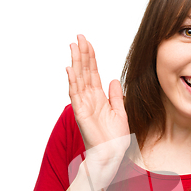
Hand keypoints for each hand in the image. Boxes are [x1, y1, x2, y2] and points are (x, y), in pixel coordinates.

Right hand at [66, 35, 130, 165]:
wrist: (112, 154)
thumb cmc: (115, 138)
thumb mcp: (120, 112)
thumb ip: (116, 96)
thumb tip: (114, 80)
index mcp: (99, 97)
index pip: (93, 73)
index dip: (91, 58)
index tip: (88, 43)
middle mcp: (89, 98)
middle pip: (84, 72)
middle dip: (82, 54)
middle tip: (79, 36)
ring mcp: (83, 104)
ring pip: (78, 79)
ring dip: (76, 62)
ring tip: (74, 46)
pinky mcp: (81, 113)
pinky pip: (75, 94)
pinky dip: (72, 81)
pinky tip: (70, 69)